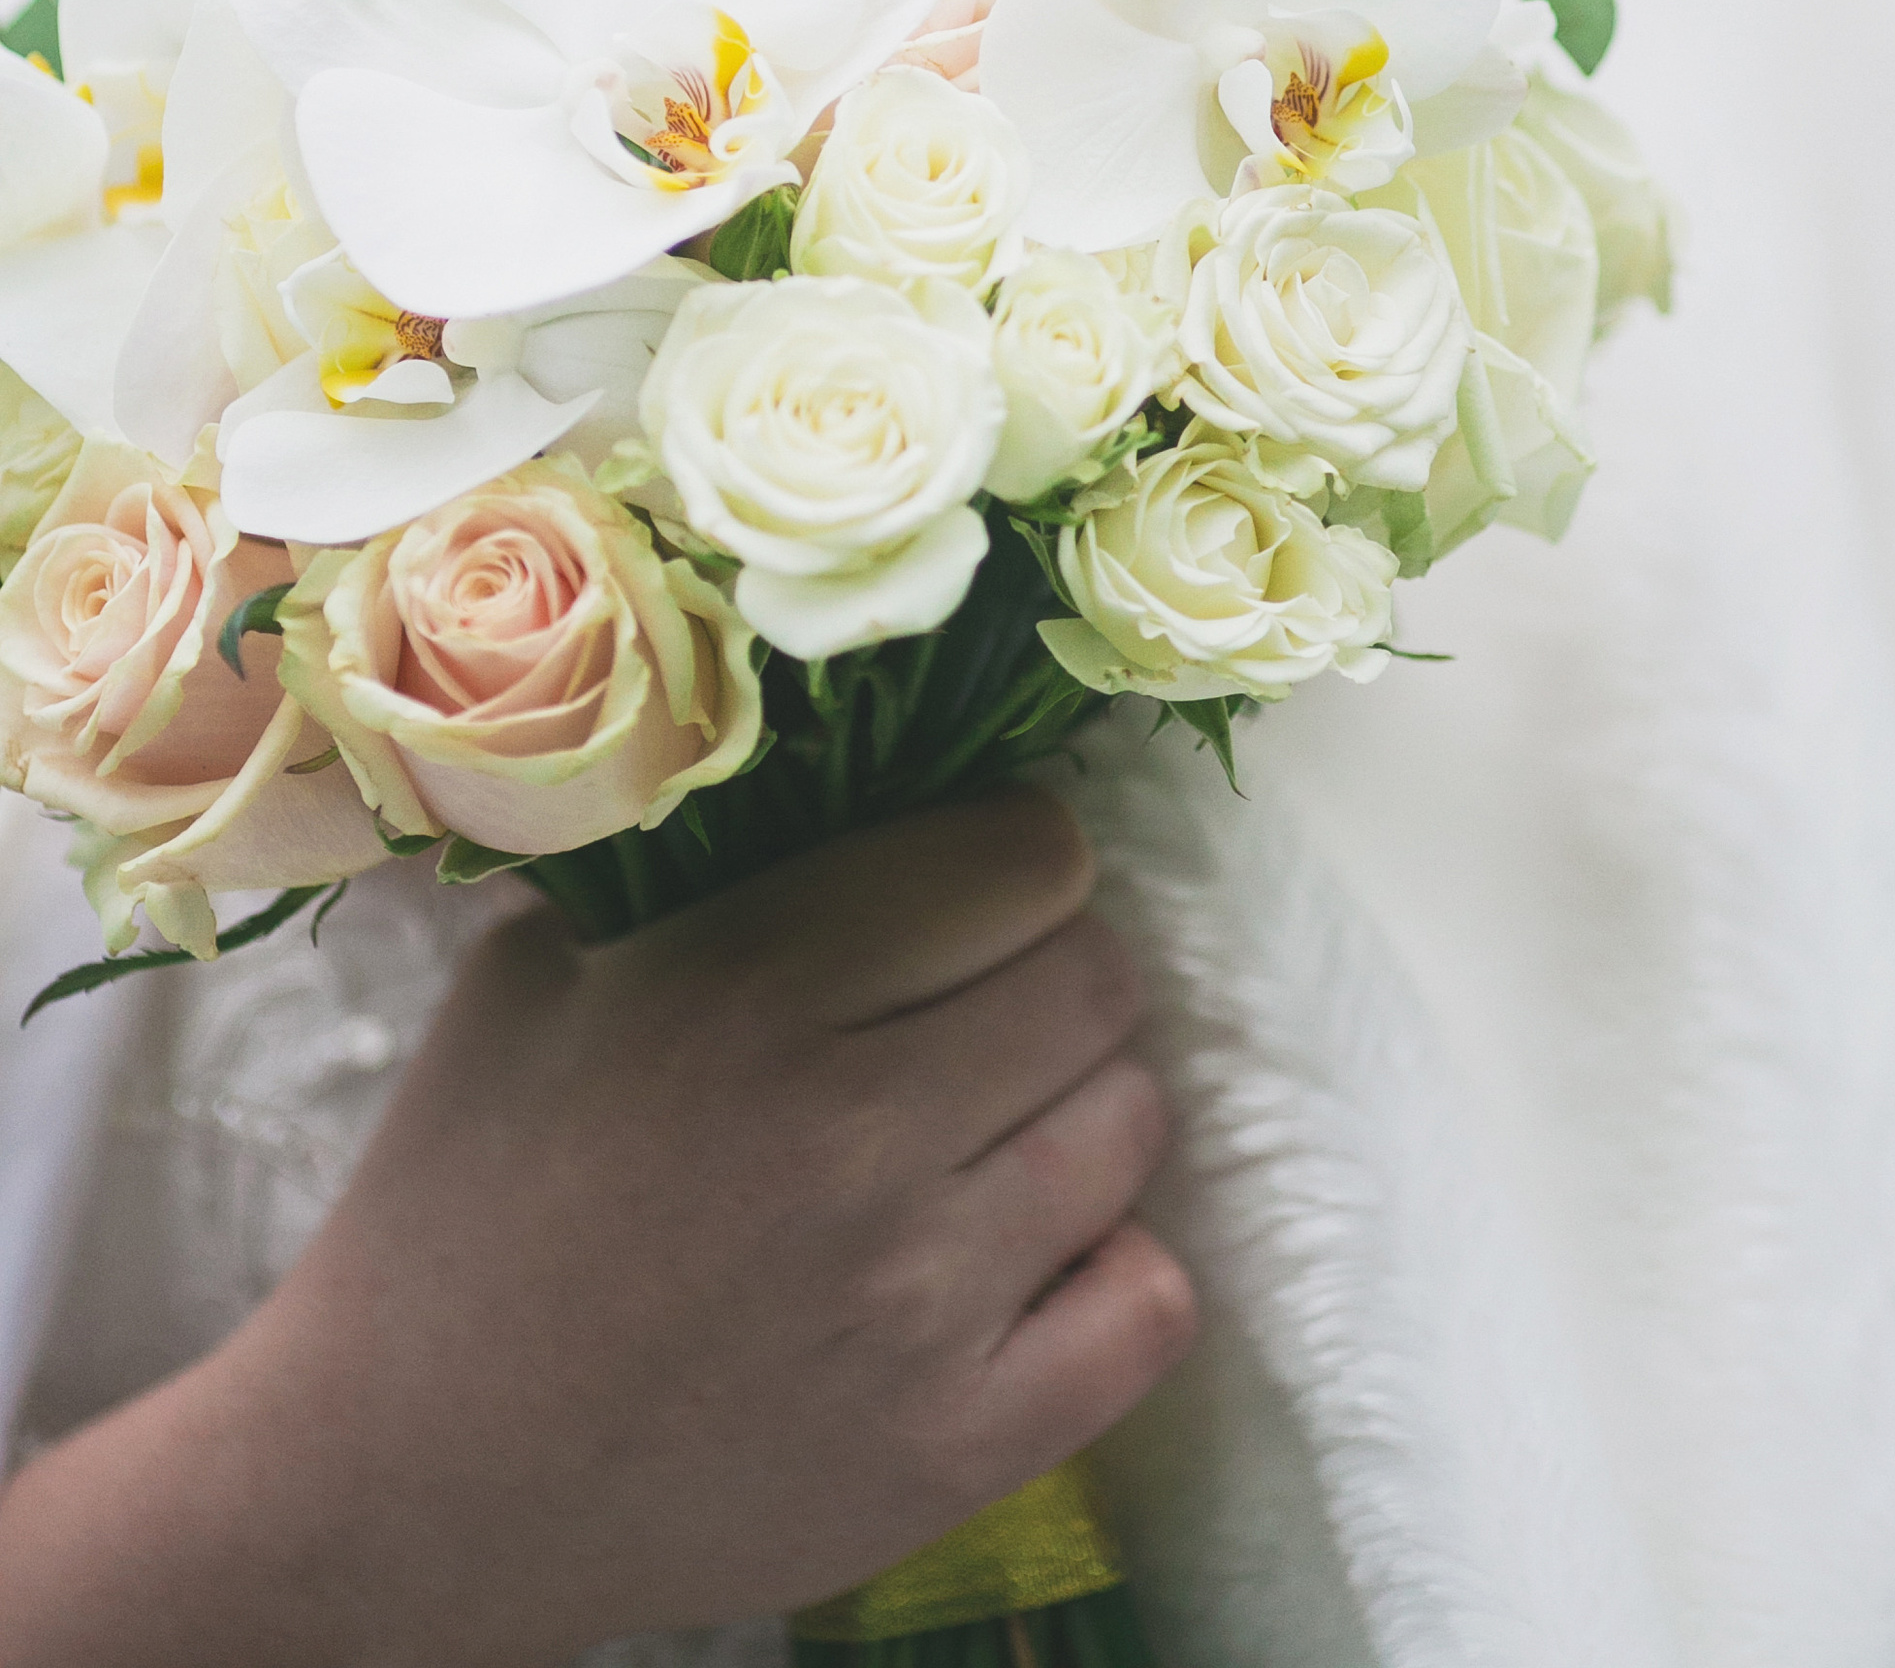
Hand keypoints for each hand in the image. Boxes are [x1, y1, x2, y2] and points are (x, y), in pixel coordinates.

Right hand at [0, 789, 1193, 1667]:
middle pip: (1098, 977)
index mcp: (752, 988)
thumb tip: (837, 751)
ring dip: (1074, 1116)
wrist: (404, 1482)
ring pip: (1131, 1123)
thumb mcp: (541, 972)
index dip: (1009, 860)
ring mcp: (918, 1301)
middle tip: (967, 1019)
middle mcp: (855, 1134)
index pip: (1029, 854)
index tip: (965, 893)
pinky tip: (1021, 1266)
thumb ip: (693, 857)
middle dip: (1045, 975)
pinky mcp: (956, 1448)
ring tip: (978, 1141)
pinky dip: (1108, 1275)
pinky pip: (1150, 1306)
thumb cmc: (467, 1203)